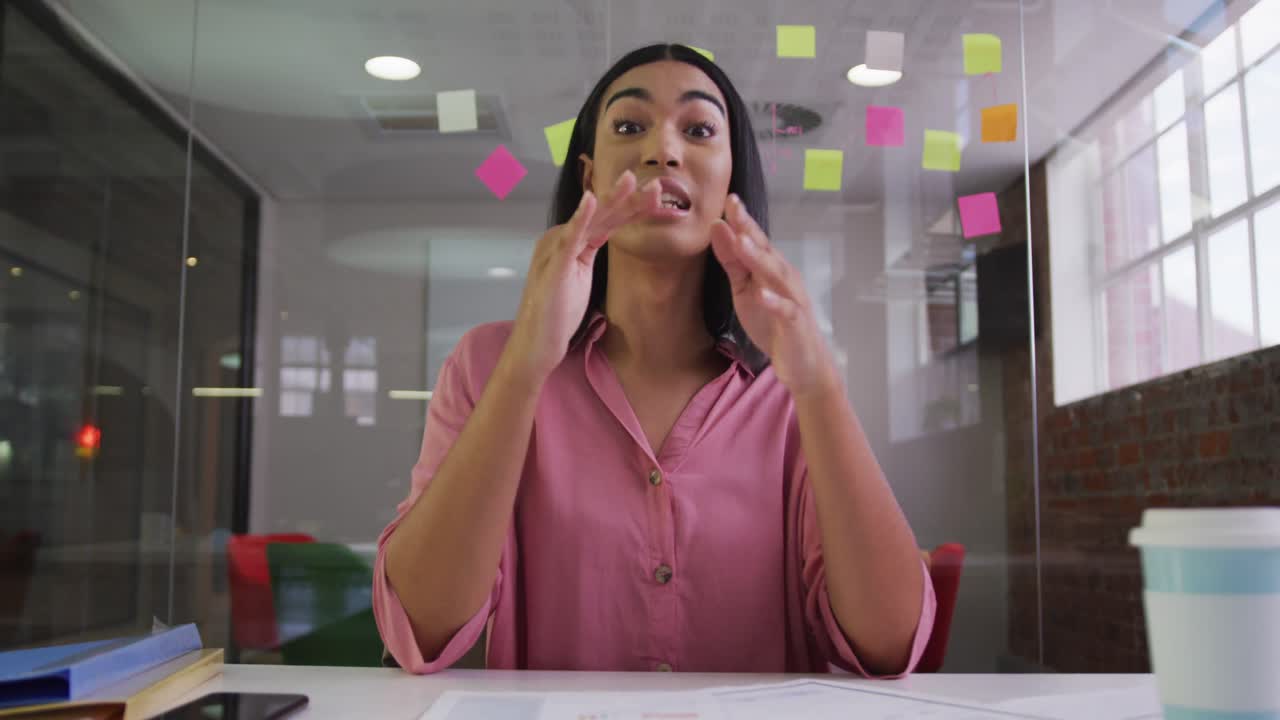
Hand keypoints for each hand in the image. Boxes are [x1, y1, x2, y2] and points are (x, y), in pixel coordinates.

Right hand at [503, 171, 660, 384]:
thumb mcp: (580, 274)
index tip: (658, 199)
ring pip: (590, 220)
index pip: (606, 220)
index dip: (633, 208)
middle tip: (658, 185)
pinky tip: (592, 201)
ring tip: (632, 181)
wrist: (537, 344)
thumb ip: (589, 250)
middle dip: (630, 199)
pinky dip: (581, 218)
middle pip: (601, 215)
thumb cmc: (558, 313)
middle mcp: (560, 239)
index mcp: (570, 241)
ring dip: (612, 200)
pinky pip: (569, 238)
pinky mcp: (553, 266)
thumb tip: (607, 232)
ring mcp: (555, 250)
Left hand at [709, 194, 838, 398]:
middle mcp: (784, 278)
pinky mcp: (795, 324)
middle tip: (733, 207)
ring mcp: (792, 300)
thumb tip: (717, 228)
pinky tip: (761, 293)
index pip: (755, 240)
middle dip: (750, 228)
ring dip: (759, 258)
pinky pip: (785, 310)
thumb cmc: (773, 323)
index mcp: (771, 269)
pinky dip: (774, 301)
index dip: (742, 220)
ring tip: (741, 242)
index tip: (727, 198)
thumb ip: (733, 261)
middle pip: (766, 250)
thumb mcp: (745, 290)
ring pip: (776, 275)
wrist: (803, 363)